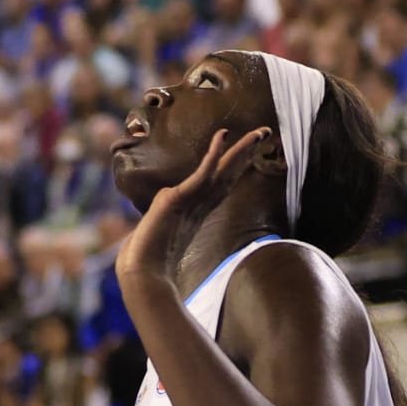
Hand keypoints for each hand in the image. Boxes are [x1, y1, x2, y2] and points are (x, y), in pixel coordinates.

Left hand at [115, 127, 270, 285]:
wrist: (141, 273)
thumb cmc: (144, 260)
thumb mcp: (154, 232)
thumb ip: (159, 222)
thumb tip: (154, 221)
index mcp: (196, 213)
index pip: (220, 184)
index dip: (234, 166)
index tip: (246, 151)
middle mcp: (199, 206)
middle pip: (228, 174)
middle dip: (246, 153)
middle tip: (265, 133)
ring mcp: (192, 202)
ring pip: (222, 171)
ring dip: (241, 150)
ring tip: (260, 132)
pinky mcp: (181, 198)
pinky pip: (202, 172)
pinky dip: (213, 153)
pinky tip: (223, 135)